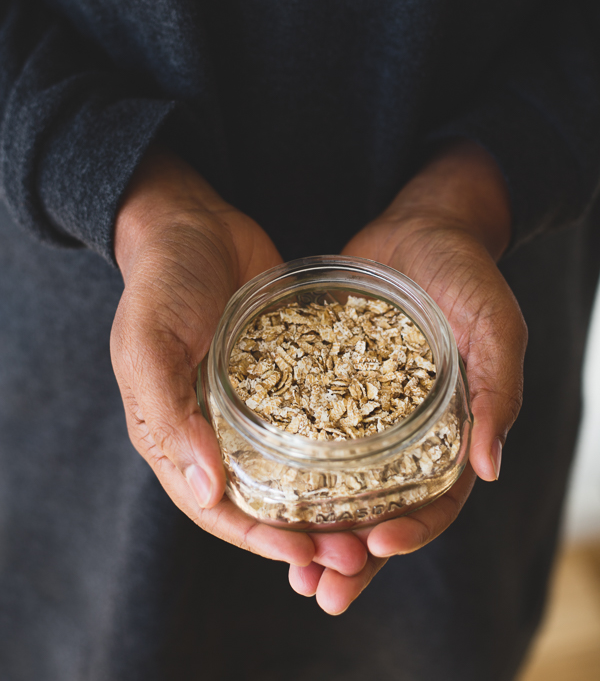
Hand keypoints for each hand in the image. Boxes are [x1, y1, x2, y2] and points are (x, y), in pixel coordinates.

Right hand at [110, 147, 367, 587]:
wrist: (192, 221)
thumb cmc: (161, 281)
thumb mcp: (150, 344)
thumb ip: (169, 414)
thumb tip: (206, 489)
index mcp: (175, 433)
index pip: (217, 507)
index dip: (260, 539)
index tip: (306, 560)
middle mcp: (216, 428)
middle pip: (264, 499)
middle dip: (307, 533)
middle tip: (357, 552)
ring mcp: (255, 402)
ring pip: (295, 468)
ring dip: (331, 501)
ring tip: (376, 520)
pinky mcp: (287, 372)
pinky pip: (316, 417)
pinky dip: (342, 444)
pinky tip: (382, 458)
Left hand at [290, 140, 526, 606]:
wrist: (420, 226)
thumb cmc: (466, 272)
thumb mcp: (494, 323)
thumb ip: (498, 389)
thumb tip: (489, 468)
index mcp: (455, 431)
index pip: (436, 500)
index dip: (411, 530)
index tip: (376, 546)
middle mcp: (408, 433)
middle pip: (382, 508)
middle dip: (353, 554)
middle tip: (320, 590)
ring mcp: (365, 412)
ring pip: (341, 485)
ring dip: (316, 527)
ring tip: (284, 561)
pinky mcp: (328, 385)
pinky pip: (309, 435)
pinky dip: (291, 467)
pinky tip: (259, 485)